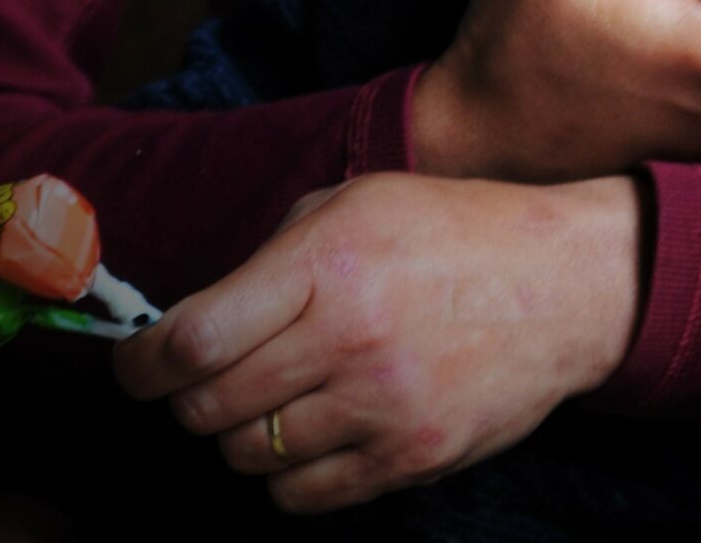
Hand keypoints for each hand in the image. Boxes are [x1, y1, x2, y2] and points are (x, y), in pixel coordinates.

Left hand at [114, 171, 640, 512]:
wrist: (564, 283)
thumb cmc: (451, 231)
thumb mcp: (358, 203)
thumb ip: (272, 258)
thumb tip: (191, 321)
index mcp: (326, 260)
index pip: (193, 339)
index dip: (142, 364)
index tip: (137, 366)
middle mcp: (348, 336)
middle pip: (208, 407)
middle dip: (189, 397)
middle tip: (209, 378)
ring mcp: (381, 406)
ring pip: (249, 457)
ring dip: (244, 433)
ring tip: (278, 397)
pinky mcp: (409, 459)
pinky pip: (302, 498)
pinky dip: (291, 474)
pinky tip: (318, 430)